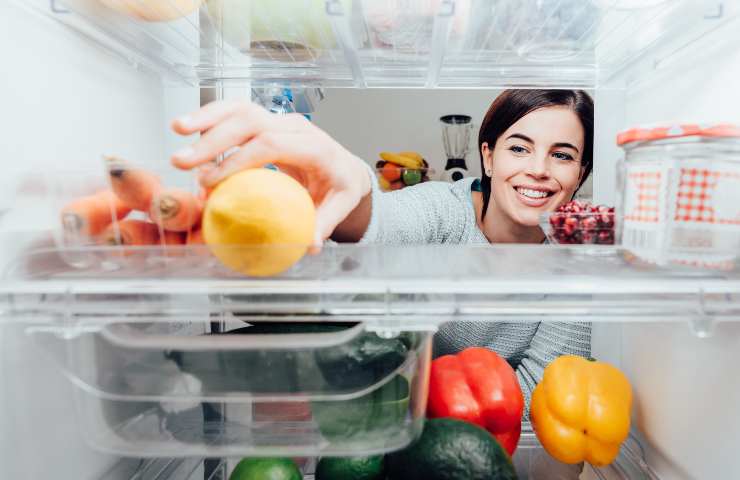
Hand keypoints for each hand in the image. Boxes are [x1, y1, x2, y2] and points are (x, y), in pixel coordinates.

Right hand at [170, 100, 371, 245]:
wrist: (344, 167)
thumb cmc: (339, 187)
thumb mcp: (340, 206)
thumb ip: (324, 223)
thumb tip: (309, 245)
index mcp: (315, 146)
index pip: (272, 144)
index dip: (239, 160)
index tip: (212, 181)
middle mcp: (296, 126)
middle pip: (251, 122)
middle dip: (214, 139)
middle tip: (183, 161)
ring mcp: (280, 120)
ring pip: (240, 109)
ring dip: (207, 118)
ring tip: (177, 129)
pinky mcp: (266, 121)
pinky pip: (236, 112)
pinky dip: (211, 117)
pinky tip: (187, 127)